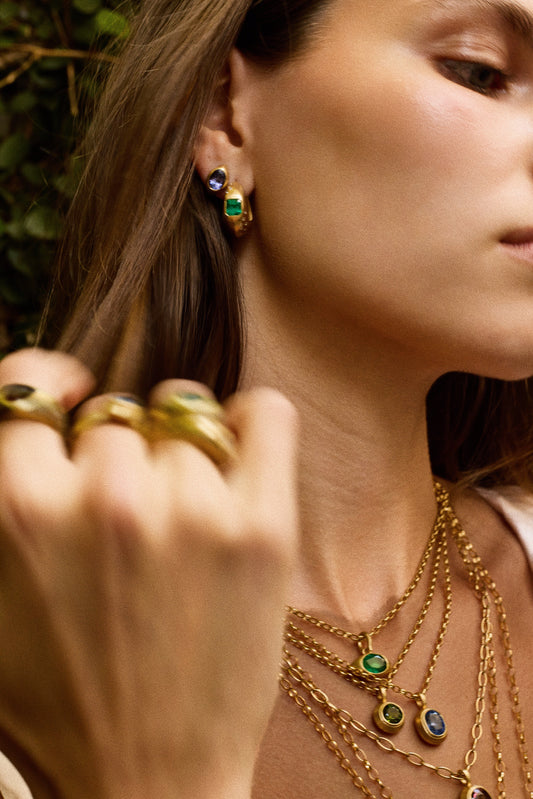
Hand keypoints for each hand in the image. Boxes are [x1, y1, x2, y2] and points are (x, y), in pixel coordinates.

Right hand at [0, 349, 297, 798]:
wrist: (146, 784)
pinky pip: (266, 415)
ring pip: (183, 422)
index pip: (26, 388)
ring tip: (181, 519)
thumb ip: (5, 501)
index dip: (45, 380)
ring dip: (178, 458)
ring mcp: (190, 510)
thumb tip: (36, 424)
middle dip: (116, 459)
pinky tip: (239, 444)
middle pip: (115, 419)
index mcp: (15, 510)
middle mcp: (102, 499)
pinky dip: (251, 417)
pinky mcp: (263, 528)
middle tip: (127, 522)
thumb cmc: (56, 703)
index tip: (66, 390)